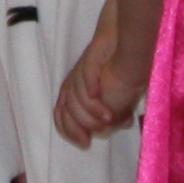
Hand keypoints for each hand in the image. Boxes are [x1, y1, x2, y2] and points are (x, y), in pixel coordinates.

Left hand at [54, 5, 139, 146]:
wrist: (122, 39)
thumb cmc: (118, 72)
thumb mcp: (114, 100)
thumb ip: (109, 115)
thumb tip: (106, 130)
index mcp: (75, 94)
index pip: (61, 116)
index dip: (70, 132)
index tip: (85, 143)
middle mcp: (74, 83)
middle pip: (67, 108)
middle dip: (82, 123)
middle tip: (101, 130)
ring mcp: (81, 71)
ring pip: (77, 96)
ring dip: (92, 111)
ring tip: (110, 117)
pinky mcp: (91, 59)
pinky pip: (85, 75)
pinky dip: (91, 89)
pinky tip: (103, 98)